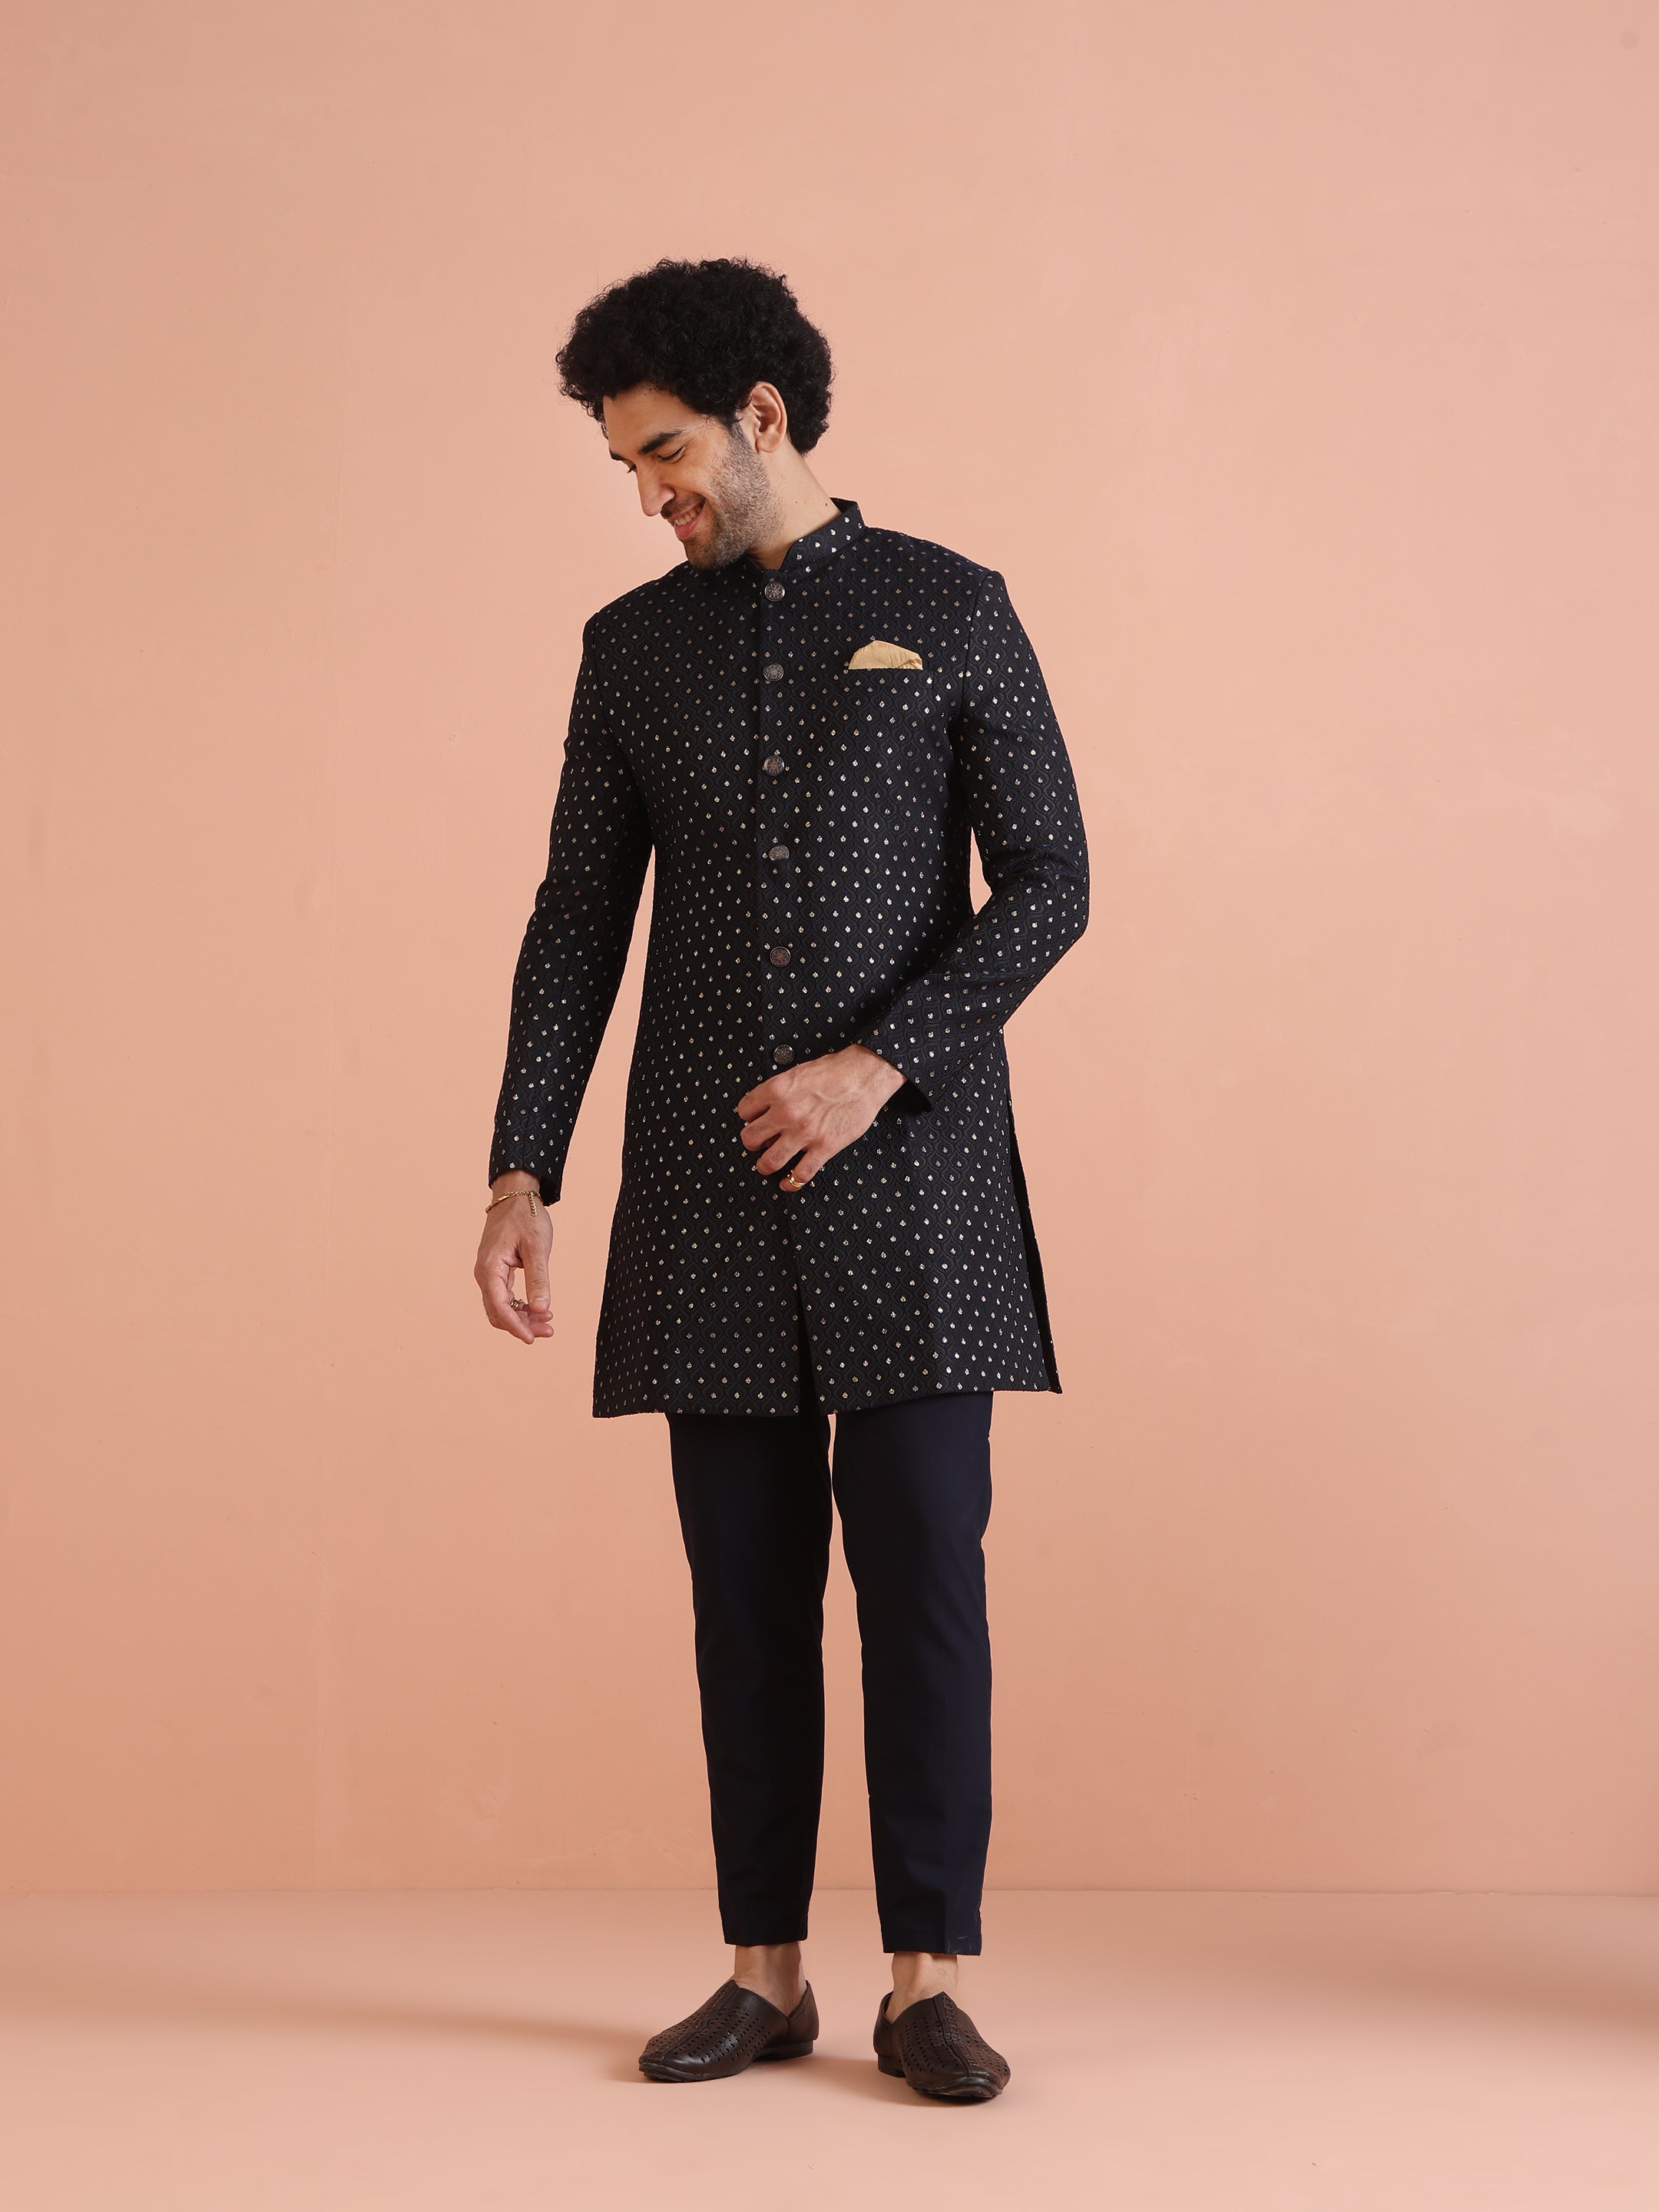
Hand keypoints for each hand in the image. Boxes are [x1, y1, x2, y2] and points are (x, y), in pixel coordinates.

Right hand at [474, 1179, 554, 1344]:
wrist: (516, 1196)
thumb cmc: (526, 1217)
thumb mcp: (537, 1247)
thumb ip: (538, 1279)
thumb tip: (540, 1310)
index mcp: (490, 1268)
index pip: (499, 1307)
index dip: (516, 1326)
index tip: (532, 1339)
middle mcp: (484, 1273)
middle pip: (497, 1311)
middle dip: (521, 1325)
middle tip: (548, 1331)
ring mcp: (488, 1273)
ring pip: (500, 1306)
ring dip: (521, 1317)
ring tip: (547, 1322)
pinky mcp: (495, 1271)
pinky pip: (504, 1296)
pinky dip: (520, 1306)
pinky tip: (538, 1308)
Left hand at [735, 1045, 906, 1187]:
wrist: (865, 1075)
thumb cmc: (835, 1070)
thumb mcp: (797, 1072)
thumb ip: (779, 1090)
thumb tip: (769, 1108)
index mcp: (777, 1089)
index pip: (744, 1111)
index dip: (748, 1117)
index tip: (755, 1121)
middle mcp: (786, 1112)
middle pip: (750, 1138)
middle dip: (751, 1143)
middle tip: (759, 1143)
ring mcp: (804, 1133)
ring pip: (770, 1162)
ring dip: (765, 1166)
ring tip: (768, 1165)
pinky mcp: (824, 1147)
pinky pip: (800, 1174)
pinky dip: (791, 1183)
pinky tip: (788, 1183)